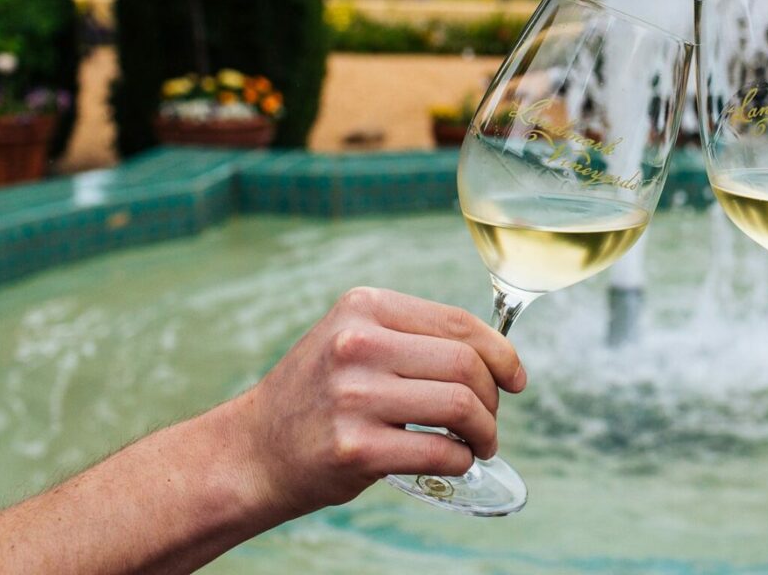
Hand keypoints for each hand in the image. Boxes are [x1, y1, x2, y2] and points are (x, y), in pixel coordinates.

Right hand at [230, 287, 526, 518]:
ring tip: (479, 443)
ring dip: (485, 431)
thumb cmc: (318, 398)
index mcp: (363, 308)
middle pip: (465, 364)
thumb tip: (494, 356)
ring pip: (460, 404)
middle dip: (493, 397)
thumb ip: (412, 338)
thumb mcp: (353, 342)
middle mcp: (357, 345)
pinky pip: (439, 450)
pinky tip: (454, 460)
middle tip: (489, 420)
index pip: (458, 323)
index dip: (500, 352)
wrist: (251, 452)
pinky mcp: (355, 447)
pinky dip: (461, 459)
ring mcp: (354, 396)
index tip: (516, 377)